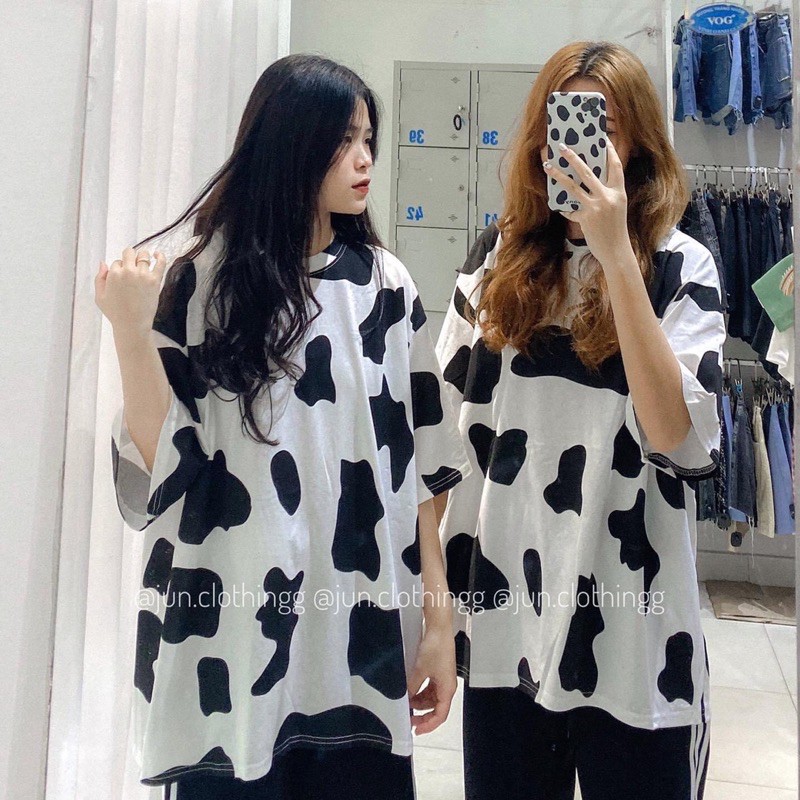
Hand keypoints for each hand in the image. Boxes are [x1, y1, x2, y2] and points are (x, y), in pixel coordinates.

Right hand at [95, 247, 166, 337]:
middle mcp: (128, 271)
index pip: (117, 262)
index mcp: (114, 274)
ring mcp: (143, 275)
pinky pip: (160, 263)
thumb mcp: (100, 297)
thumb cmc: (115, 313)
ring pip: (144, 255)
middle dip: (129, 257)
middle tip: (132, 266)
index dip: (119, 268)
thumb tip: (103, 263)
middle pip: (129, 253)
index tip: (122, 277)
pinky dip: (160, 256)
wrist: (132, 325)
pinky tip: (158, 254)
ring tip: (143, 263)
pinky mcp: (155, 280)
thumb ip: (99, 278)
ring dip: (142, 257)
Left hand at [407, 624, 456, 735]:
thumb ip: (412, 686)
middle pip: (436, 708)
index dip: (428, 725)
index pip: (440, 715)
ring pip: (432, 699)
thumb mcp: (420, 670)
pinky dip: (421, 693)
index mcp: (447, 689)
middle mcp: (447, 686)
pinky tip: (411, 692)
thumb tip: (405, 698)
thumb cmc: (435, 648)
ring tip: (407, 703)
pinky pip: (430, 689)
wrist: (439, 629)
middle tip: (409, 719)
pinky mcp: (438, 672)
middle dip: (422, 715)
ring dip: (420, 703)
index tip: (416, 729)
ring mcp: (443, 679)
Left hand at [543, 137, 633, 270]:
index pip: (615, 166)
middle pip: (588, 172)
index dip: (610, 152)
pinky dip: (565, 208)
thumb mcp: (616, 208)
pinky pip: (570, 209)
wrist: (616, 250)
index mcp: (618, 192)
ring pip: (573, 187)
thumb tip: (591, 182)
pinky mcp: (585, 218)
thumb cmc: (616, 229)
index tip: (602, 139)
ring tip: (547, 166)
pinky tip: (559, 206)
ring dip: (558, 175)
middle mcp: (607, 197)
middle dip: (574, 158)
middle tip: (562, 147)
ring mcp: (595, 207)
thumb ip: (607, 194)